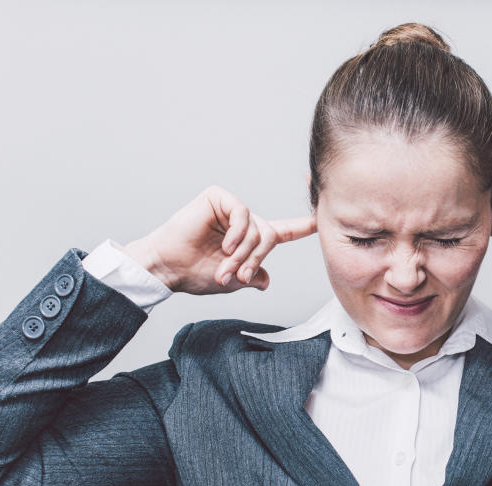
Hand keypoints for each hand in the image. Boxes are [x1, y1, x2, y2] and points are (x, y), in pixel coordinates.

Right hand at [122, 185, 316, 294]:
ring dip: (244, 252)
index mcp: (248, 240)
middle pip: (269, 236)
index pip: (282, 232)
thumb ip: (253, 277)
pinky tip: (224, 244)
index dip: (302, 227)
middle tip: (238, 274)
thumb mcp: (232, 281)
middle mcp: (242, 222)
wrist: (169, 268)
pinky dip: (237, 233)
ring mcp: (230, 209)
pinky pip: (243, 215)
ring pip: (257, 228)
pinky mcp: (218, 199)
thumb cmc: (195, 274)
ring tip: (225, 264)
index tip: (321, 219)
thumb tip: (266, 280)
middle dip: (256, 258)